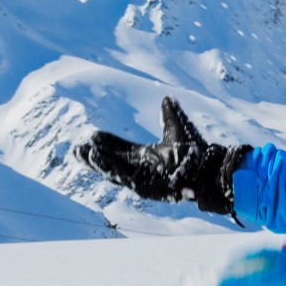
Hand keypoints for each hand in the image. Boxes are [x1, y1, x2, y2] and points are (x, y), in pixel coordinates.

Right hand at [74, 97, 248, 214]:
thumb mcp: (178, 130)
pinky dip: (112, 170)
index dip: (107, 143)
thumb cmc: (196, 154)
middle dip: (94, 156)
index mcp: (146, 156)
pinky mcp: (146, 187)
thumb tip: (167, 98)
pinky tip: (99, 161)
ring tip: (83, 153)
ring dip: (98, 163)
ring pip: (114, 172)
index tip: (92, 135)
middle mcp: (141, 168)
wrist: (208, 169)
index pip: (120, 148)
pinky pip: (125, 179)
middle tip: (77, 149)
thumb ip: (170, 115)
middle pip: (112, 162)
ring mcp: (143, 179)